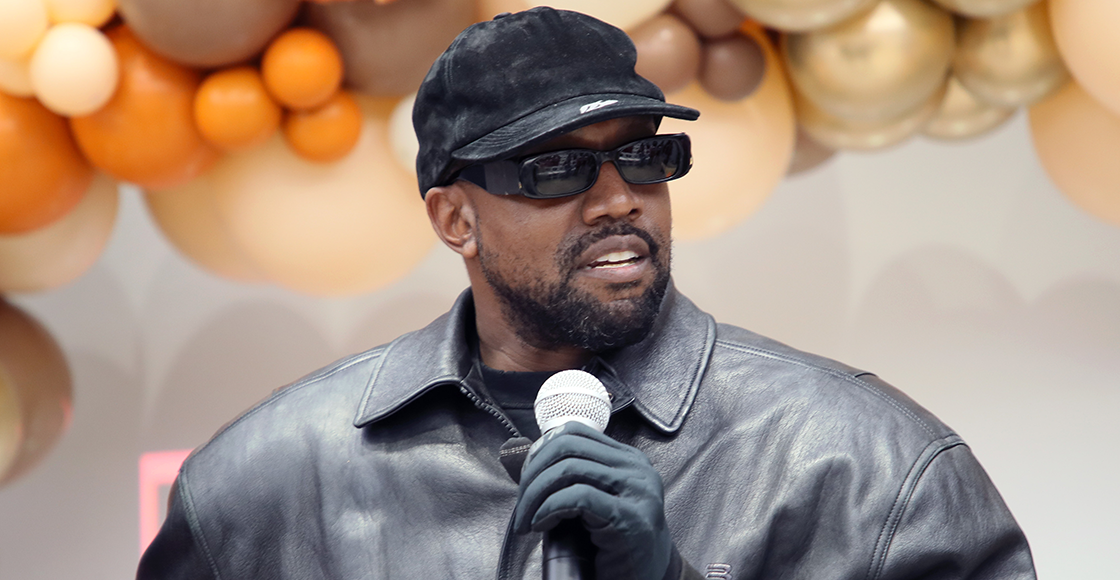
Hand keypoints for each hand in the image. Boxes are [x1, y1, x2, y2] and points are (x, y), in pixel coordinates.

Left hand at [513, 422, 678, 579]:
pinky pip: (577, 497)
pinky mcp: (631, 518)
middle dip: (533, 473)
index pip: (575, 432)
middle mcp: (636, 468)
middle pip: (567, 447)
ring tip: (527, 520)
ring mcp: (637, 491)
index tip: (526, 478)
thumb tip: (526, 461)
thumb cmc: (613, 544)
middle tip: (522, 505)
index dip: (541, 450)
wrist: (647, 579)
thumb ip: (576, 477)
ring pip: (569, 469)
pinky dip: (549, 509)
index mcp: (628, 459)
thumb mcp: (596, 500)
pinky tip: (541, 526)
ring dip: (535, 496)